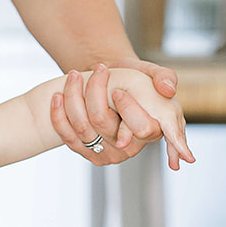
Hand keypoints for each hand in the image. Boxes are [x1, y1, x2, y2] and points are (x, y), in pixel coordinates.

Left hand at [50, 61, 184, 166]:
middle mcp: (130, 147)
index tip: (118, 90)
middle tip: (97, 72)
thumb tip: (168, 90)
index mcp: (152, 130)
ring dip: (73, 96)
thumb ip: (164, 76)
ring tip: (74, 74)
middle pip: (104, 123)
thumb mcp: (151, 72)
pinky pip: (67, 136)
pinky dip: (58, 114)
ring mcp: (107, 154)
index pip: (142, 128)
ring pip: (82, 127)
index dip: (129, 108)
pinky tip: (57, 96)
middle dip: (96, 95)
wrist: (106, 88)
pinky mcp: (87, 153)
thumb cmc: (132, 80)